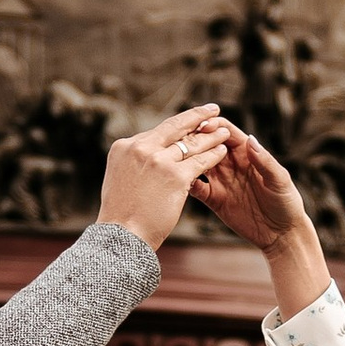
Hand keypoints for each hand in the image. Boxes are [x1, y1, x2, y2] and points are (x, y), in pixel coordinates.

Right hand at [96, 106, 234, 249]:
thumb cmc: (121, 216)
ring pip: (190, 143)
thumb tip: (148, 155)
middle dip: (197, 116)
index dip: (178, 124)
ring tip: (224, 130)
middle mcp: (140, 148)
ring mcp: (158, 160)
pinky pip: (200, 161)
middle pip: (175, 127)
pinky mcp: (175, 176)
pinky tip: (222, 152)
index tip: (190, 119)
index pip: (157, 132)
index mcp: (124, 147)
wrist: (121, 236)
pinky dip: (214, 155)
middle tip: (212, 109)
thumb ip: (135, 163)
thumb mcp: (120, 179)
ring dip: (210, 135)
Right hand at [188, 129, 330, 318]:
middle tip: (180, 137)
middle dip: (195, 139)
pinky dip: (186, 183)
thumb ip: (264, 161)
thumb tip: (250, 140)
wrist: (281, 234)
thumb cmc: (286, 203)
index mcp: (247, 154)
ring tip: (173, 156)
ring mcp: (221, 181)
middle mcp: (231, 164)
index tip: (202, 125)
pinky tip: (176, 181)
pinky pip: (196, 189)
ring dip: (187, 159)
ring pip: (199, 164)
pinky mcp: (214, 200)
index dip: (215, 127)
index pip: (227, 133)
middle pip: (208, 145)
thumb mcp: (279, 180)